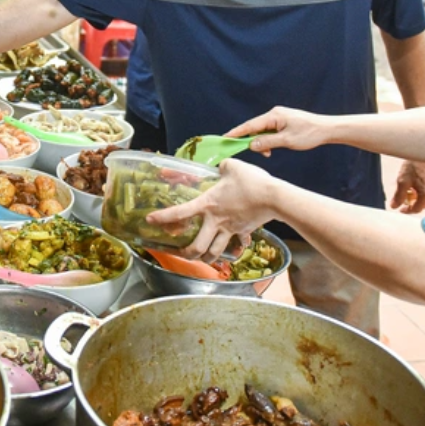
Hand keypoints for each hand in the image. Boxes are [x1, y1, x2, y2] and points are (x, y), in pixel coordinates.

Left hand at [146, 159, 277, 259]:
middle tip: (180, 254)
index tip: (150, 220)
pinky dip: (233, 250)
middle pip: (197, 246)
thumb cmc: (252, 181)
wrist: (274, 197)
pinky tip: (232, 250)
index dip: (163, 217)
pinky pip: (236, 245)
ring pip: (215, 252)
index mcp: (208, 204)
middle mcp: (216, 220)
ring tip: (201, 259)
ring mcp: (229, 229)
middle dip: (186, 255)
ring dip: (207, 258)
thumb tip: (222, 166)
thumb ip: (223, 166)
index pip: (180, 212)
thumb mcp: (232, 166)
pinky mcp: (243, 231)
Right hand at [224, 106, 331, 154]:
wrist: (327, 129)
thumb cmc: (309, 134)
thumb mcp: (287, 141)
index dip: (236, 132)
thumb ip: (267, 142)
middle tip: (252, 152)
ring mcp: (279, 117)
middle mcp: (274, 114)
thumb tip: (251, 144)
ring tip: (267, 153)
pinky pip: (270, 131)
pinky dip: (268, 140)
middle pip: (255, 127)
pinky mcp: (283, 122)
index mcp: (274, 116)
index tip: (225, 138)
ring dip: (262, 142)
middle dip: (251, 140)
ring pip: (262, 131)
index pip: (250, 125)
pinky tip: (272, 148)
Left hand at [392, 160, 424, 213]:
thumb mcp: (402, 182)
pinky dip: (421, 192)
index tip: (399, 208)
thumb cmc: (412, 166)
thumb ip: (398, 196)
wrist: (422, 151)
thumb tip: (394, 207)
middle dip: (412, 205)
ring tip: (407, 192)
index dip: (407, 210)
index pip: (417, 209)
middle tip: (403, 201)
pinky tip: (414, 185)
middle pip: (423, 205)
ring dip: (417, 199)